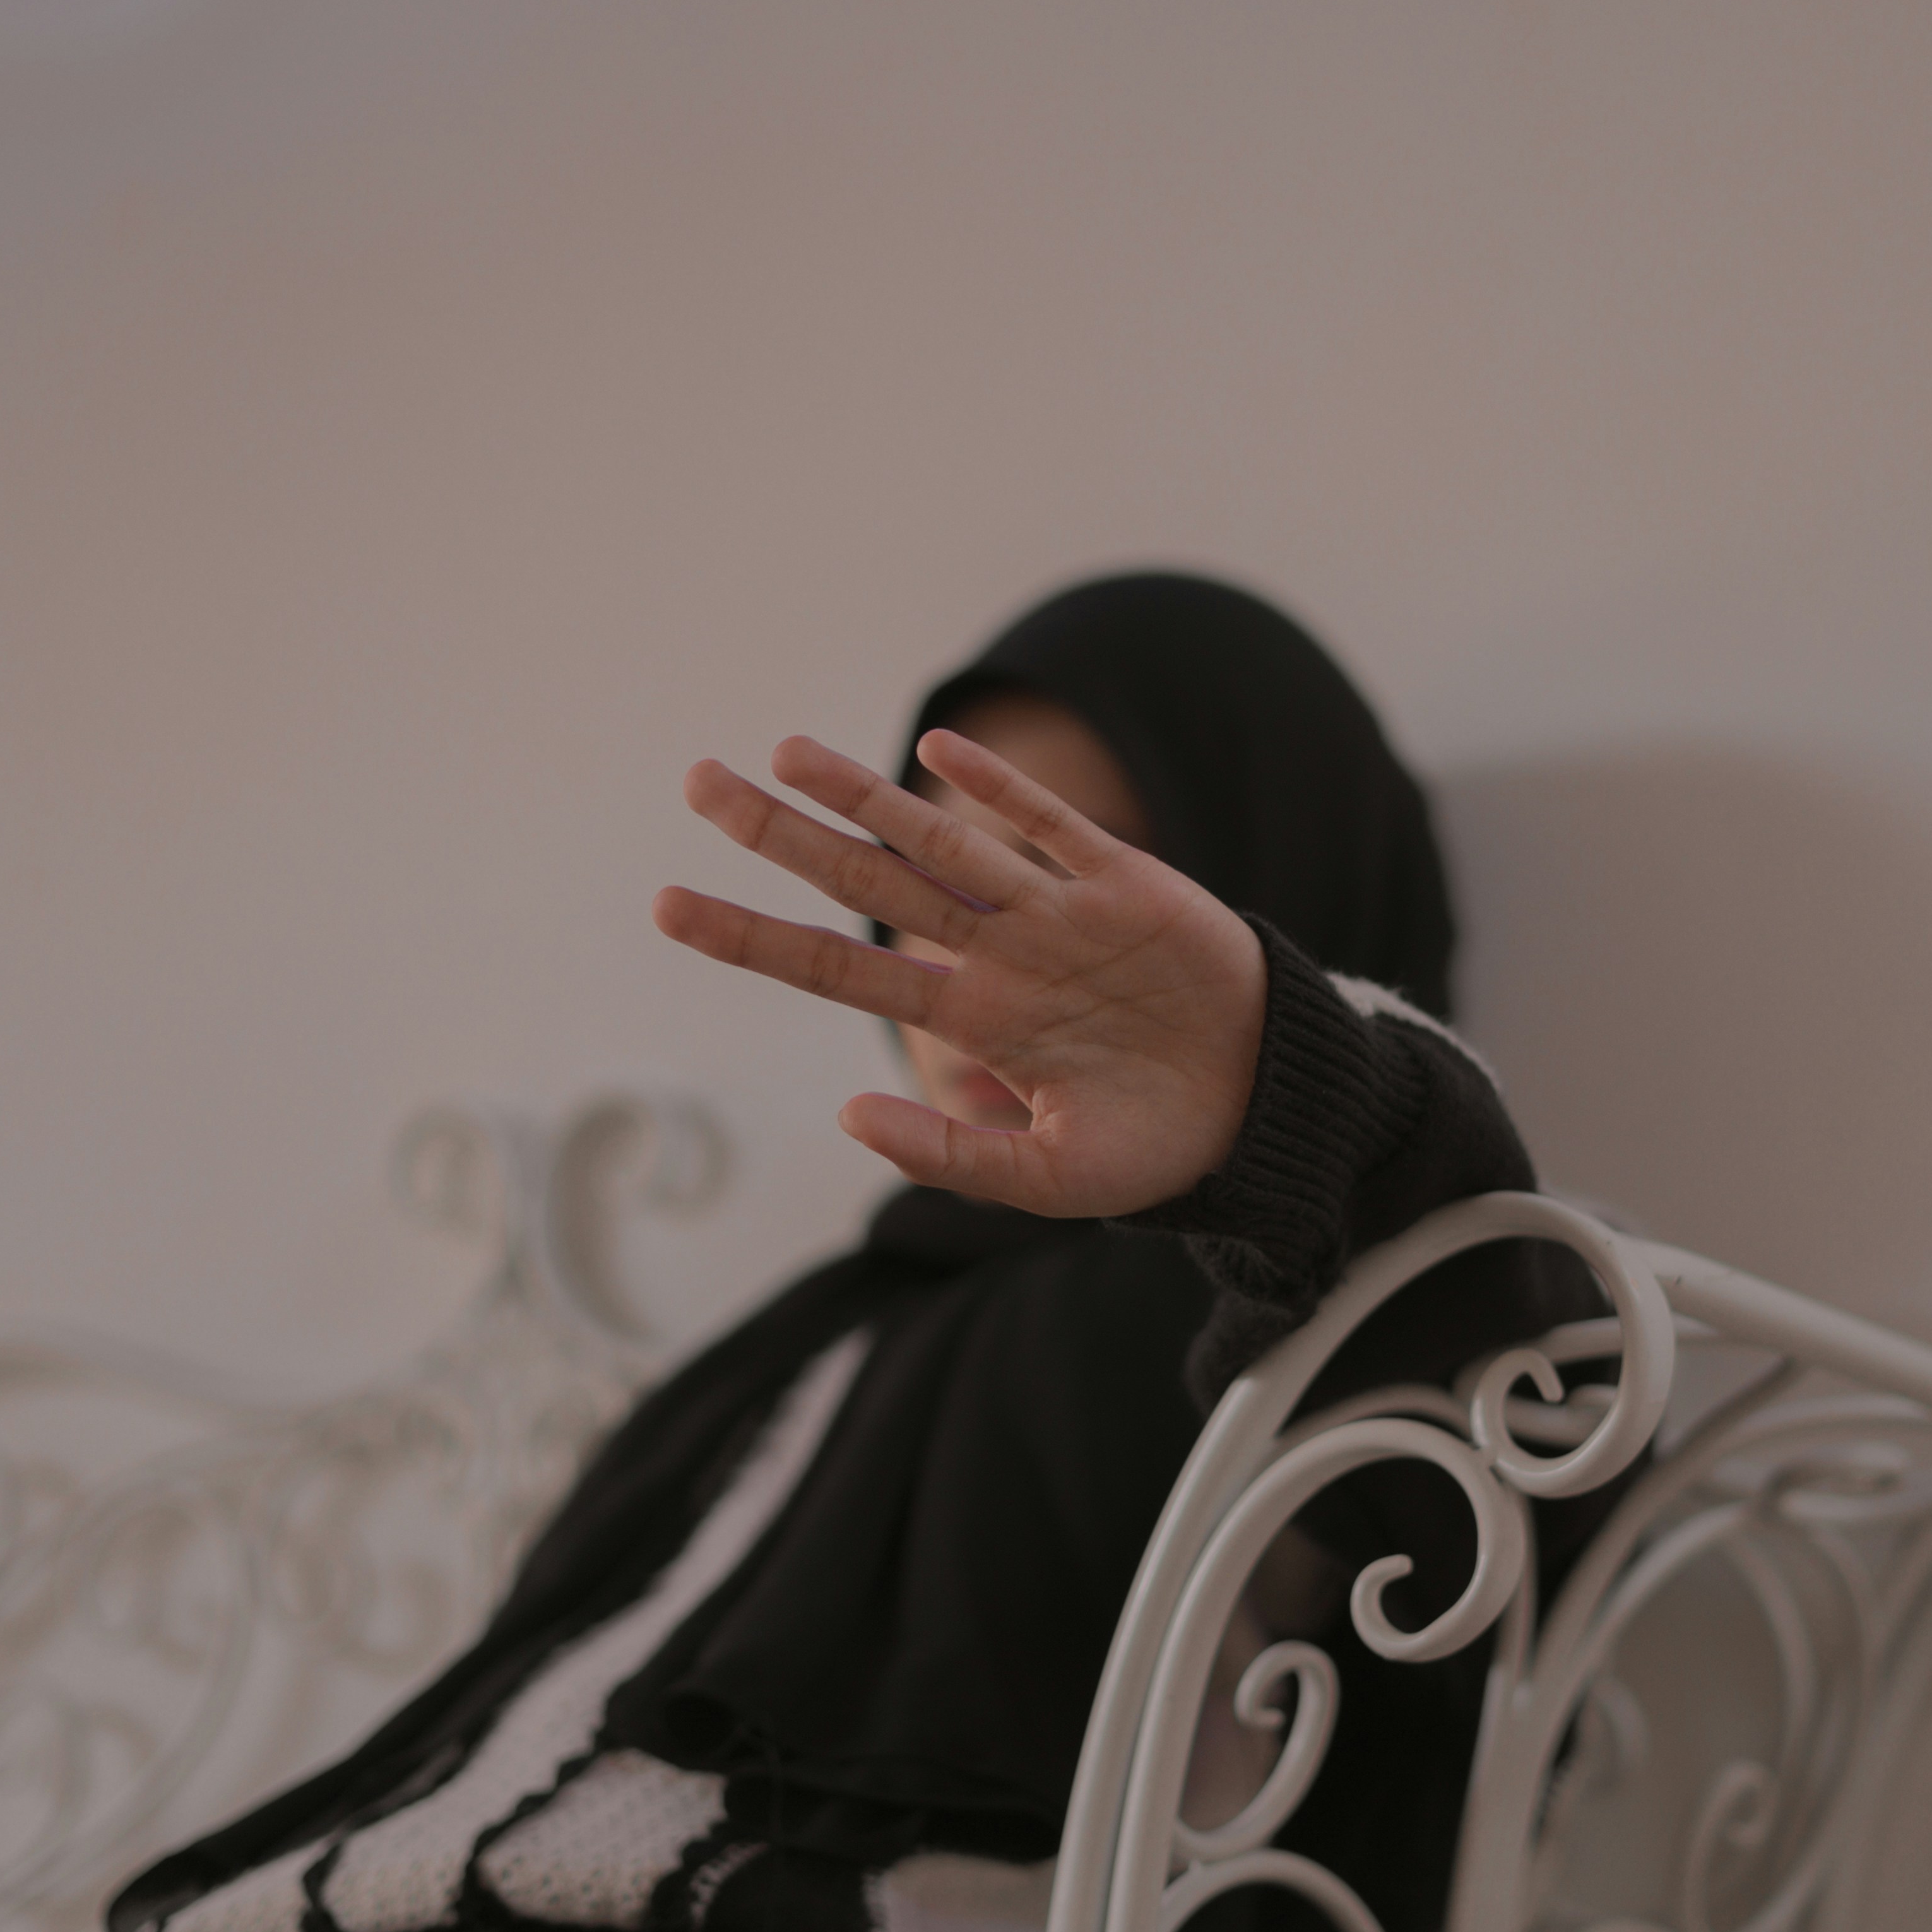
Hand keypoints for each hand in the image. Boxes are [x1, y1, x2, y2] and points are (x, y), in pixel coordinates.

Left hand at [651, 729, 1267, 1217]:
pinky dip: (999, 790)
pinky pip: (1051, 827)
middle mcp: (996, 956)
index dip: (752, 937)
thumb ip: (950, 1153)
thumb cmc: (1154, 1149)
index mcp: (970, 1023)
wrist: (1264, 1110)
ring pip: (940, 841)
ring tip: (781, 751)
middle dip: (779, 835)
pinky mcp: (1126, 885)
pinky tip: (936, 750)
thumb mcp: (1049, 1181)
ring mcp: (1055, 915)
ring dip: (863, 795)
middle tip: (695, 781)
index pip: (835, 970)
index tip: (667, 904)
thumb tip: (848, 1114)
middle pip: (864, 883)